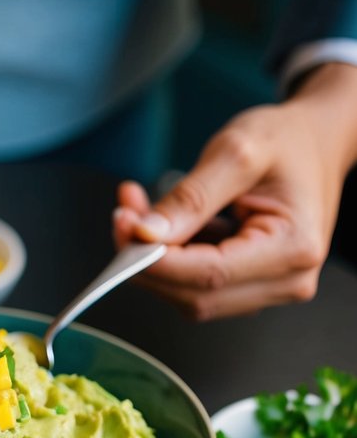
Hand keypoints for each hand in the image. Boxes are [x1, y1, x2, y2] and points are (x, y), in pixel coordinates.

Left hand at [112, 63, 356, 319]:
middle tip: (123, 215)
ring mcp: (269, 289)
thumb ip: (192, 196)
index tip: (124, 229)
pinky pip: (195, 285)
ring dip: (154, 259)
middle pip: (196, 296)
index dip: (158, 260)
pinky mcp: (248, 286)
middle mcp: (287, 281)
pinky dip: (169, 257)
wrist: (315, 143)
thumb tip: (145, 234)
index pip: (211, 275)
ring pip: (189, 296)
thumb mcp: (239, 151)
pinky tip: (161, 223)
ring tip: (138, 209)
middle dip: (149, 261)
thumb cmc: (288, 141)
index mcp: (294, 248)